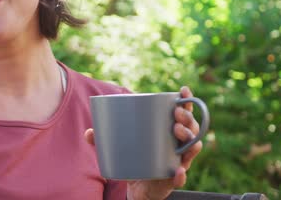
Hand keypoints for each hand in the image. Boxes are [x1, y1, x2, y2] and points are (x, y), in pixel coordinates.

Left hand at [85, 86, 203, 199]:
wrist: (138, 189)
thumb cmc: (134, 161)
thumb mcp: (120, 147)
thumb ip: (104, 140)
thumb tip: (88, 132)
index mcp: (169, 132)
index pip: (184, 113)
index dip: (187, 101)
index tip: (182, 90)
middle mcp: (178, 146)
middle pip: (192, 128)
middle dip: (187, 118)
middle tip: (176, 114)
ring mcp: (178, 162)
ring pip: (192, 149)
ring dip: (189, 139)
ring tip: (177, 131)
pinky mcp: (172, 179)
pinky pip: (180, 177)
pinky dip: (180, 175)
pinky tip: (178, 170)